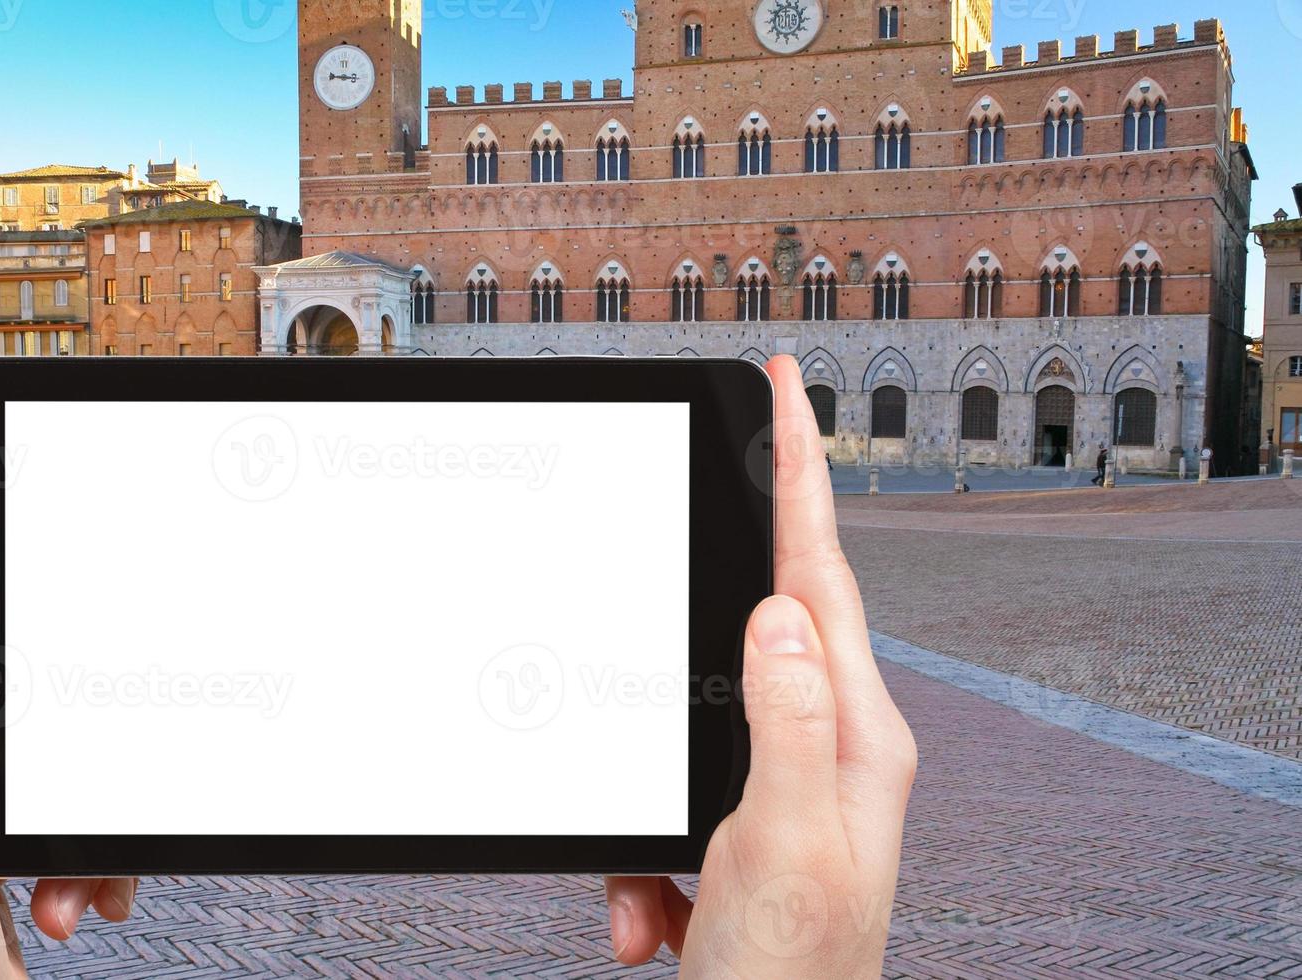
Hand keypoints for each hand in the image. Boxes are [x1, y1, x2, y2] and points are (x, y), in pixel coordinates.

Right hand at [605, 355, 917, 976]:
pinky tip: (649, 922)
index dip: (800, 473)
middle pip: (760, 623)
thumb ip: (784, 719)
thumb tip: (775, 612)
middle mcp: (828, 746)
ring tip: (653, 903)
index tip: (784, 391)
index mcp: (854, 735)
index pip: (819, 573)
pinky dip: (638, 863)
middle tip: (695, 502)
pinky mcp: (738, 824)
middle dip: (707, 591)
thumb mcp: (782, 845)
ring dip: (647, 809)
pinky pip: (666, 800)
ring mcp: (783, 784)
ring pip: (691, 718)